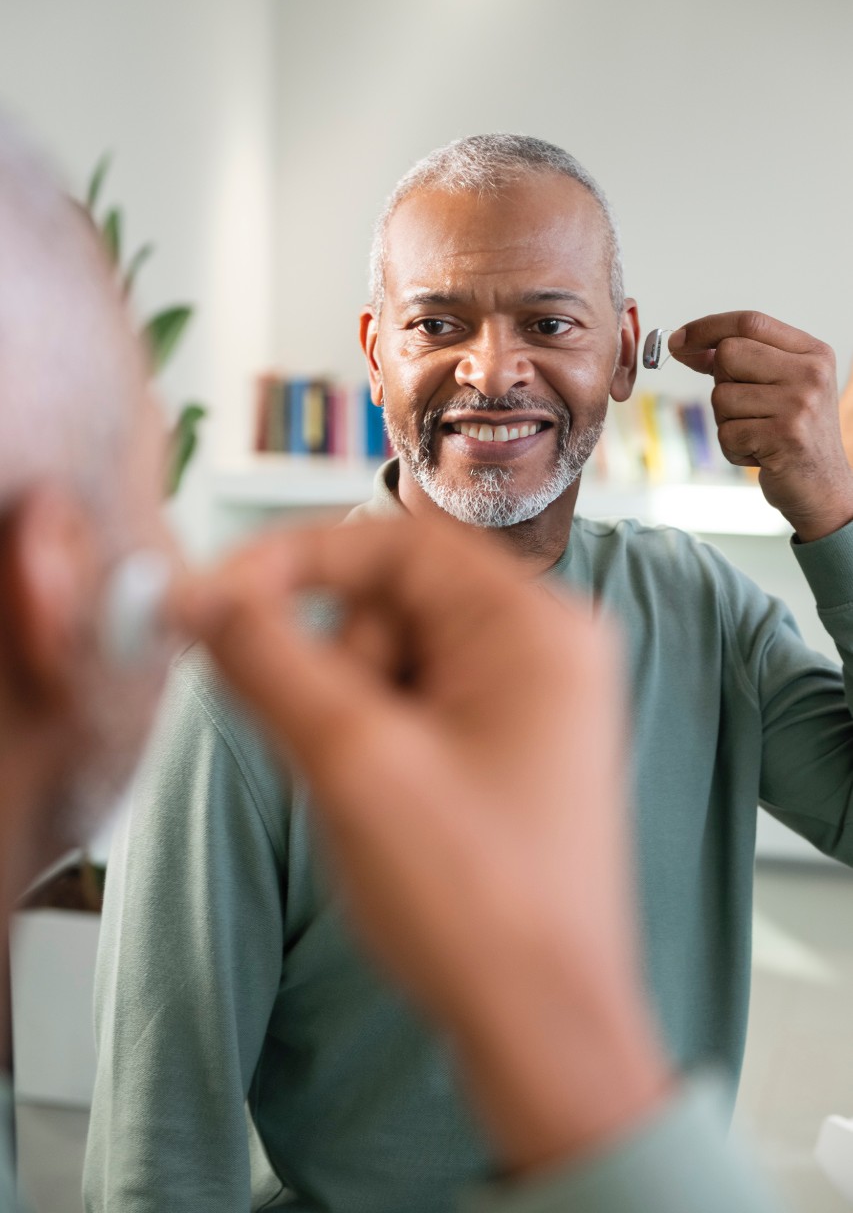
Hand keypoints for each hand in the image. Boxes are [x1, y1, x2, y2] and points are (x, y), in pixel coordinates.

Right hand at [173, 517, 671, 1174]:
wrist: (544, 1033)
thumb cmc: (475, 903)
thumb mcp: (352, 763)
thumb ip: (266, 659)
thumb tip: (194, 592)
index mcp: (538, 626)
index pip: (394, 542)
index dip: (291, 562)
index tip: (210, 601)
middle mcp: (548, 647)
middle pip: (394, 602)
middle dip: (340, 667)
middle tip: (344, 754)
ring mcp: (535, 701)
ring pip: (396, 660)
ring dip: (354, 718)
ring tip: (378, 801)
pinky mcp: (512, 748)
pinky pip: (417, 708)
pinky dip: (377, 747)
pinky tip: (395, 815)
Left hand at [669, 311, 852, 540]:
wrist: (823, 488)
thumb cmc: (793, 435)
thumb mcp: (779, 387)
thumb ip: (742, 361)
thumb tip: (685, 343)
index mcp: (812, 353)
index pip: (750, 322)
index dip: (706, 328)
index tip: (677, 340)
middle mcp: (811, 372)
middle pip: (729, 354)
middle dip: (721, 383)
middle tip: (745, 408)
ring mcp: (800, 404)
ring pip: (721, 397)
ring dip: (727, 422)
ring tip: (758, 435)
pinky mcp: (785, 436)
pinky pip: (726, 433)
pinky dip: (733, 449)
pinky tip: (759, 454)